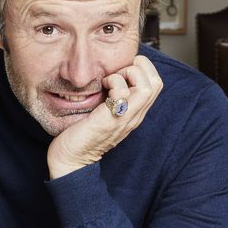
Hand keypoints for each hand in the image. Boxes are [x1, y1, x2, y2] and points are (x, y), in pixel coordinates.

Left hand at [47, 55, 163, 177]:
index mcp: (136, 112)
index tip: (120, 71)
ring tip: (110, 80)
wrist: (71, 159)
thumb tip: (112, 73)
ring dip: (128, 74)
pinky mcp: (110, 119)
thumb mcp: (106, 110)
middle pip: (156, 82)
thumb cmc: (83, 131)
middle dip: (138, 68)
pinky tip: (100, 88)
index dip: (142, 69)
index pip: (156, 83)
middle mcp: (135, 115)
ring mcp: (125, 118)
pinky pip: (123, 93)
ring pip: (147, 86)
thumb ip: (115, 96)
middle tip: (117, 73)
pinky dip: (113, 82)